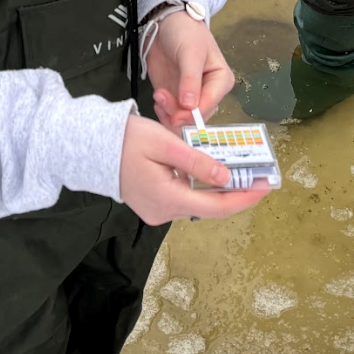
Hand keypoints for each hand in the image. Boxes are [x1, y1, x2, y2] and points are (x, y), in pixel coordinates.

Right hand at [118, 114, 271, 225]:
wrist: (89, 147)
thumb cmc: (125, 140)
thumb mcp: (166, 143)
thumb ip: (197, 162)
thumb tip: (225, 178)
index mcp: (168, 199)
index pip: (216, 207)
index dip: (244, 198)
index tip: (265, 186)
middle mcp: (163, 212)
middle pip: (209, 206)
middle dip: (235, 191)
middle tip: (257, 174)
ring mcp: (157, 211)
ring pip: (197, 201)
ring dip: (217, 187)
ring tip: (239, 169)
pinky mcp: (153, 204)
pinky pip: (184, 197)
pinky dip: (200, 186)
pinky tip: (210, 170)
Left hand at [145, 12, 233, 129]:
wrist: (165, 24)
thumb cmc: (185, 32)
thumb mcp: (190, 52)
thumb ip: (190, 79)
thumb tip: (190, 106)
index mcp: (221, 81)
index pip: (210, 104)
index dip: (193, 114)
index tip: (175, 115)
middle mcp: (209, 93)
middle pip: (197, 117)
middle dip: (178, 114)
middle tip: (161, 98)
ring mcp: (191, 97)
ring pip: (184, 120)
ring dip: (168, 114)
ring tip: (158, 96)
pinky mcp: (175, 98)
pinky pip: (171, 116)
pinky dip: (163, 113)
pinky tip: (157, 99)